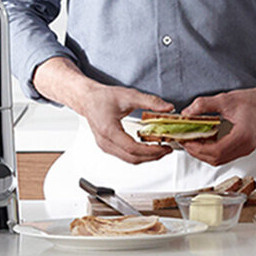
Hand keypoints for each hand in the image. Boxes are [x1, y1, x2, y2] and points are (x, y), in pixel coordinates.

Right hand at [35, 57, 173, 164]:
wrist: (87, 99)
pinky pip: (125, 156)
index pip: (132, 148)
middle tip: (166, 149)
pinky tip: (147, 148)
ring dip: (146, 157)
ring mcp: (105, 146)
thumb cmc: (102, 98)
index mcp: (109, 130)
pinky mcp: (107, 146)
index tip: (164, 147)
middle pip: (132, 158)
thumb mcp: (129, 95)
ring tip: (159, 149)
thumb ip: (150, 101)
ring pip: (129, 159)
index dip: (151, 151)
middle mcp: (105, 141)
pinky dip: (138, 155)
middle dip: (152, 156)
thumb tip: (168, 107)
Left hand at [177, 89, 255, 165]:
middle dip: (197, 152)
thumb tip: (186, 113)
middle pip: (216, 158)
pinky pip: (224, 156)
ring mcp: (246, 149)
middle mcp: (246, 146)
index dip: (197, 148)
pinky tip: (203, 141)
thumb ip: (203, 105)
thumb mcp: (224, 99)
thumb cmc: (252, 101)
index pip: (216, 150)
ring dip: (203, 153)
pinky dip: (211, 151)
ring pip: (219, 160)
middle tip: (184, 141)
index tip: (185, 140)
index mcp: (243, 135)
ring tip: (191, 141)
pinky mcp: (244, 148)